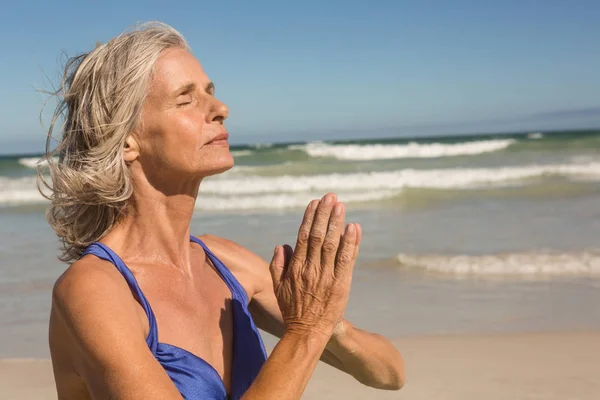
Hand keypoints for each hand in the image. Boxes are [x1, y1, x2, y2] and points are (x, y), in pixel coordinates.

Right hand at [269, 193, 361, 338]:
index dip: (310, 218)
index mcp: (295, 267)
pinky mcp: (341, 284)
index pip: (303, 236)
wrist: (307, 332)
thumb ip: (278, 265)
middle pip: (318, 235)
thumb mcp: (278, 287)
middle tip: (330, 197)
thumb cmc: (292, 310)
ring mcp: (326, 276)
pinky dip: (351, 243)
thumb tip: (282, 245)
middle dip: (324, 214)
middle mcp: (311, 268)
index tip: (315, 202)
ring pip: (332, 244)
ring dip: (337, 223)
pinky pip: (346, 260)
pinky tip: (354, 228)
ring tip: (341, 205)